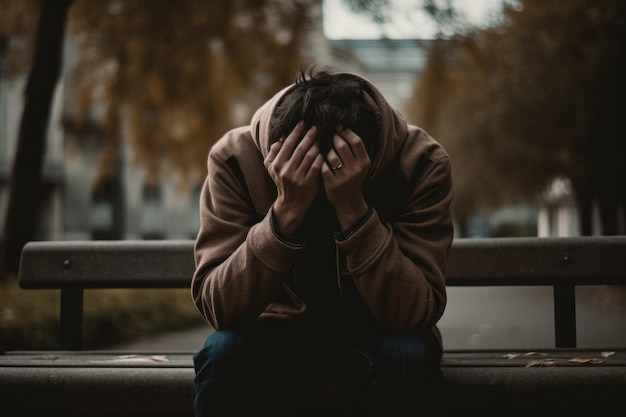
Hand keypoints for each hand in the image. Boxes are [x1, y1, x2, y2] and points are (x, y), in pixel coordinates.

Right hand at [264, 122, 323, 237]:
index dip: (296, 131)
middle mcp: (286, 170)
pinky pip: (317, 166)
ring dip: (317, 145)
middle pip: (300, 148)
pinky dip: (321, 157)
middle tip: (316, 127)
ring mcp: (298, 177)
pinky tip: (326, 151)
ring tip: (322, 137)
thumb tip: (279, 138)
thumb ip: (273, 153)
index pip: (288, 143)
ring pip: (309, 156)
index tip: (303, 122)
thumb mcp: (271, 169)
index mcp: (277, 164)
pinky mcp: (308, 183)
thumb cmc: (282, 182)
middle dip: (309, 136)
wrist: (291, 203)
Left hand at [321, 127, 369, 229]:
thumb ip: (356, 150)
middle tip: (329, 135)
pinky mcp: (333, 184)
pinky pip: (323, 167)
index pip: (356, 141)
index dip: (346, 132)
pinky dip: (320, 162)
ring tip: (324, 148)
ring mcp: (344, 178)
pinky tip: (319, 159)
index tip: (338, 128)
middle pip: (342, 146)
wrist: (349, 201)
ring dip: (326, 150)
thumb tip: (345, 128)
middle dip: (334, 138)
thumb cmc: (353, 179)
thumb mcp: (361, 166)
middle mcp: (356, 169)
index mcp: (364, 162)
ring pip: (331, 156)